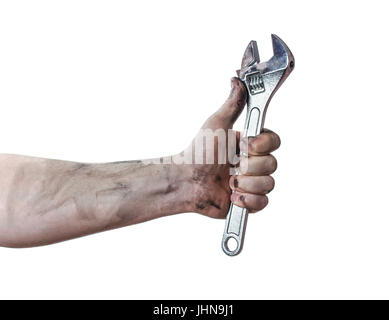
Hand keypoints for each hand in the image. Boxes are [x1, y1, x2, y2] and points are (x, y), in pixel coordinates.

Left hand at [183, 77, 279, 217]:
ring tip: (228, 182)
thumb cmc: (199, 152)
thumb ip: (233, 104)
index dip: (263, 145)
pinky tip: (232, 196)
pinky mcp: (248, 202)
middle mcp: (253, 163)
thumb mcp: (217, 124)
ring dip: (245, 184)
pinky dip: (247, 200)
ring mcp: (251, 183)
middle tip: (232, 165)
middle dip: (249, 167)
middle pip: (273, 164)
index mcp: (249, 145)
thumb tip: (237, 80)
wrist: (187, 181)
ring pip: (269, 184)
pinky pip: (263, 202)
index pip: (274, 142)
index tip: (244, 146)